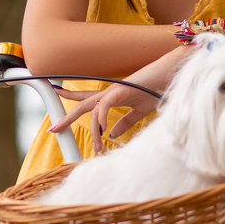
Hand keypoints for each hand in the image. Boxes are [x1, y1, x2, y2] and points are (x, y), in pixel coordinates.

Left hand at [49, 47, 188, 151]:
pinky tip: (103, 129)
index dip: (72, 109)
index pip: (87, 102)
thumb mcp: (140, 111)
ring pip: (93, 108)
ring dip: (93, 130)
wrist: (171, 76)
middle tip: (53, 129)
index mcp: (112, 97)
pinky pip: (105, 104)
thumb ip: (125, 122)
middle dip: (66, 116)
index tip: (59, 121)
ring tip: (97, 147)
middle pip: (82, 103)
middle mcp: (110, 92)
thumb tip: (112, 134)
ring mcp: (114, 89)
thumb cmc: (158, 89)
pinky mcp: (121, 89)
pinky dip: (101, 117)